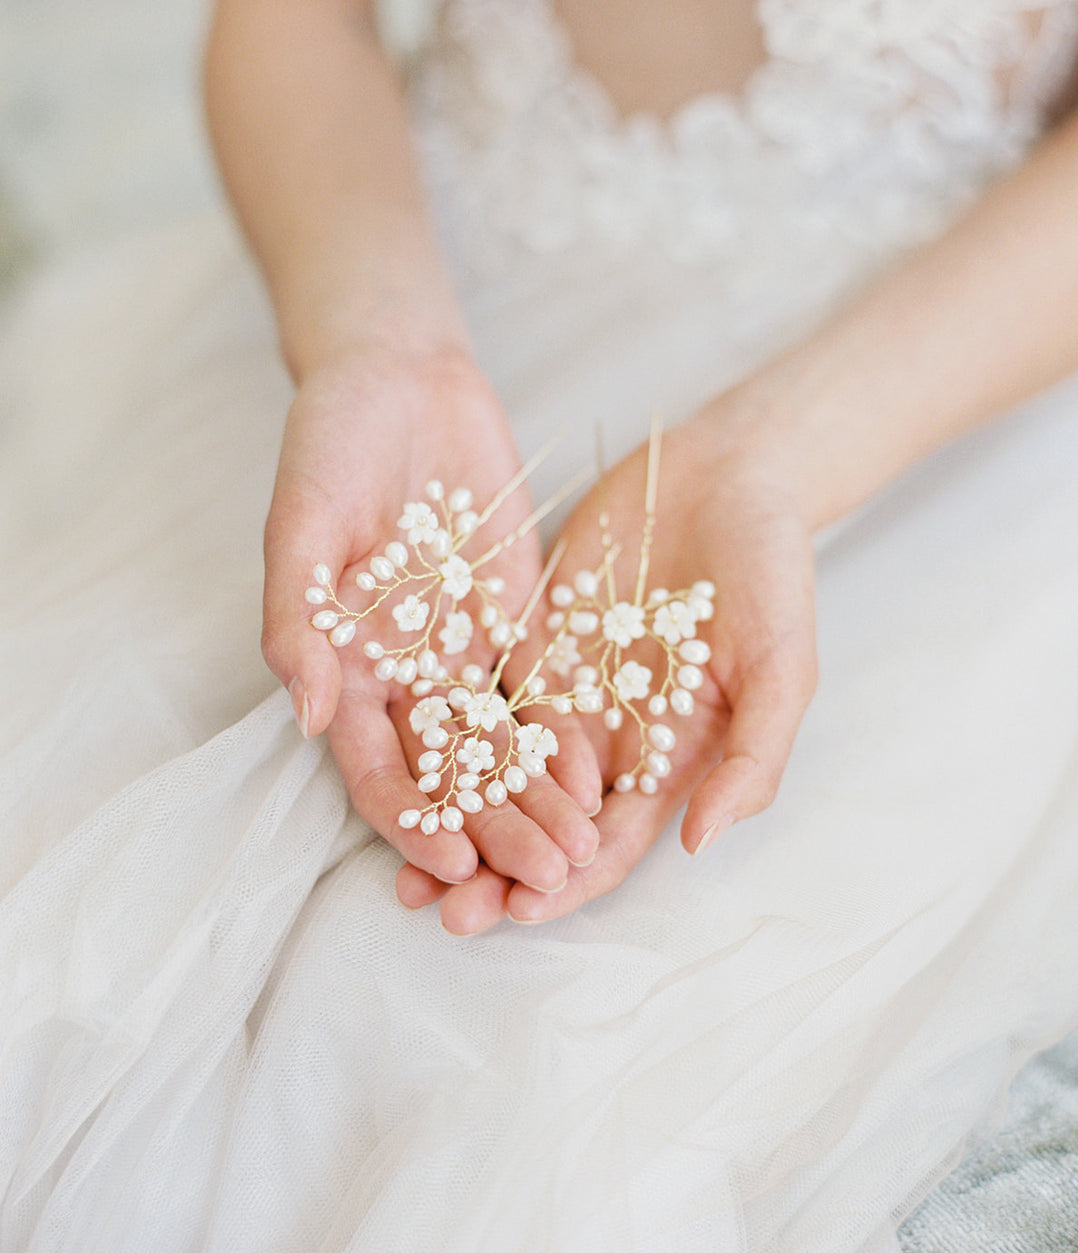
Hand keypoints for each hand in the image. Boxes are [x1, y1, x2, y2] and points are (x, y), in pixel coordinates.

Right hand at [262, 338, 600, 889]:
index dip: (410, 820)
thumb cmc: (331, 441)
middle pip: (450, 775)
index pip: (376, 767)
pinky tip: (602, 774)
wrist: (401, 375)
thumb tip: (307, 717)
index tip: (453, 862)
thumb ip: (299, 617)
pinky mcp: (513, 620)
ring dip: (537, 802)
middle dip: (495, 830)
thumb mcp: (303, 519)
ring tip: (584, 849)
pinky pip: (541, 691)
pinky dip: (566, 735)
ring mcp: (461, 651)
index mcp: (344, 666)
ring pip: (501, 749)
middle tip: (545, 877)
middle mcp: (404, 675)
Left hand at [397, 398, 817, 930]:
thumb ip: (749, 757)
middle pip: (541, 823)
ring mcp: (563, 690)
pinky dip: (443, 732)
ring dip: (455, 817)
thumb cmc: (774, 574)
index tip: (520, 910)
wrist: (731, 475)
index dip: (567, 882)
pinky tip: (401, 757)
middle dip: (494, 870)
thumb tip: (700, 846)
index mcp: (667, 761)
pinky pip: (479, 693)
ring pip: (498, 772)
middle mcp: (606, 739)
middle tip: (438, 910)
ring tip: (397, 862)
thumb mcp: (781, 667)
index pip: (608, 842)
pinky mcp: (528, 638)